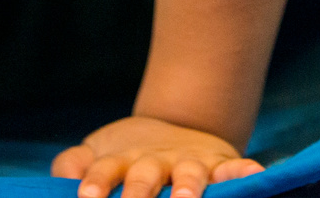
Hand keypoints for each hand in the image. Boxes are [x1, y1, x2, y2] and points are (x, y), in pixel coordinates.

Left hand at [51, 115, 262, 197]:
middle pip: (145, 175)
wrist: (173, 127)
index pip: (103, 171)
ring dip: (188, 186)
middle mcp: (154, 161)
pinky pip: (233, 167)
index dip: (95, 183)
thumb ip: (74, 164)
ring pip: (188, 174)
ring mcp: (187, 163)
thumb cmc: (126, 156)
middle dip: (139, 192)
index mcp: (121, 161)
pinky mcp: (218, 164)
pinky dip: (244, 172)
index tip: (88, 197)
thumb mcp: (97, 154)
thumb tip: (64, 176)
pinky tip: (255, 175)